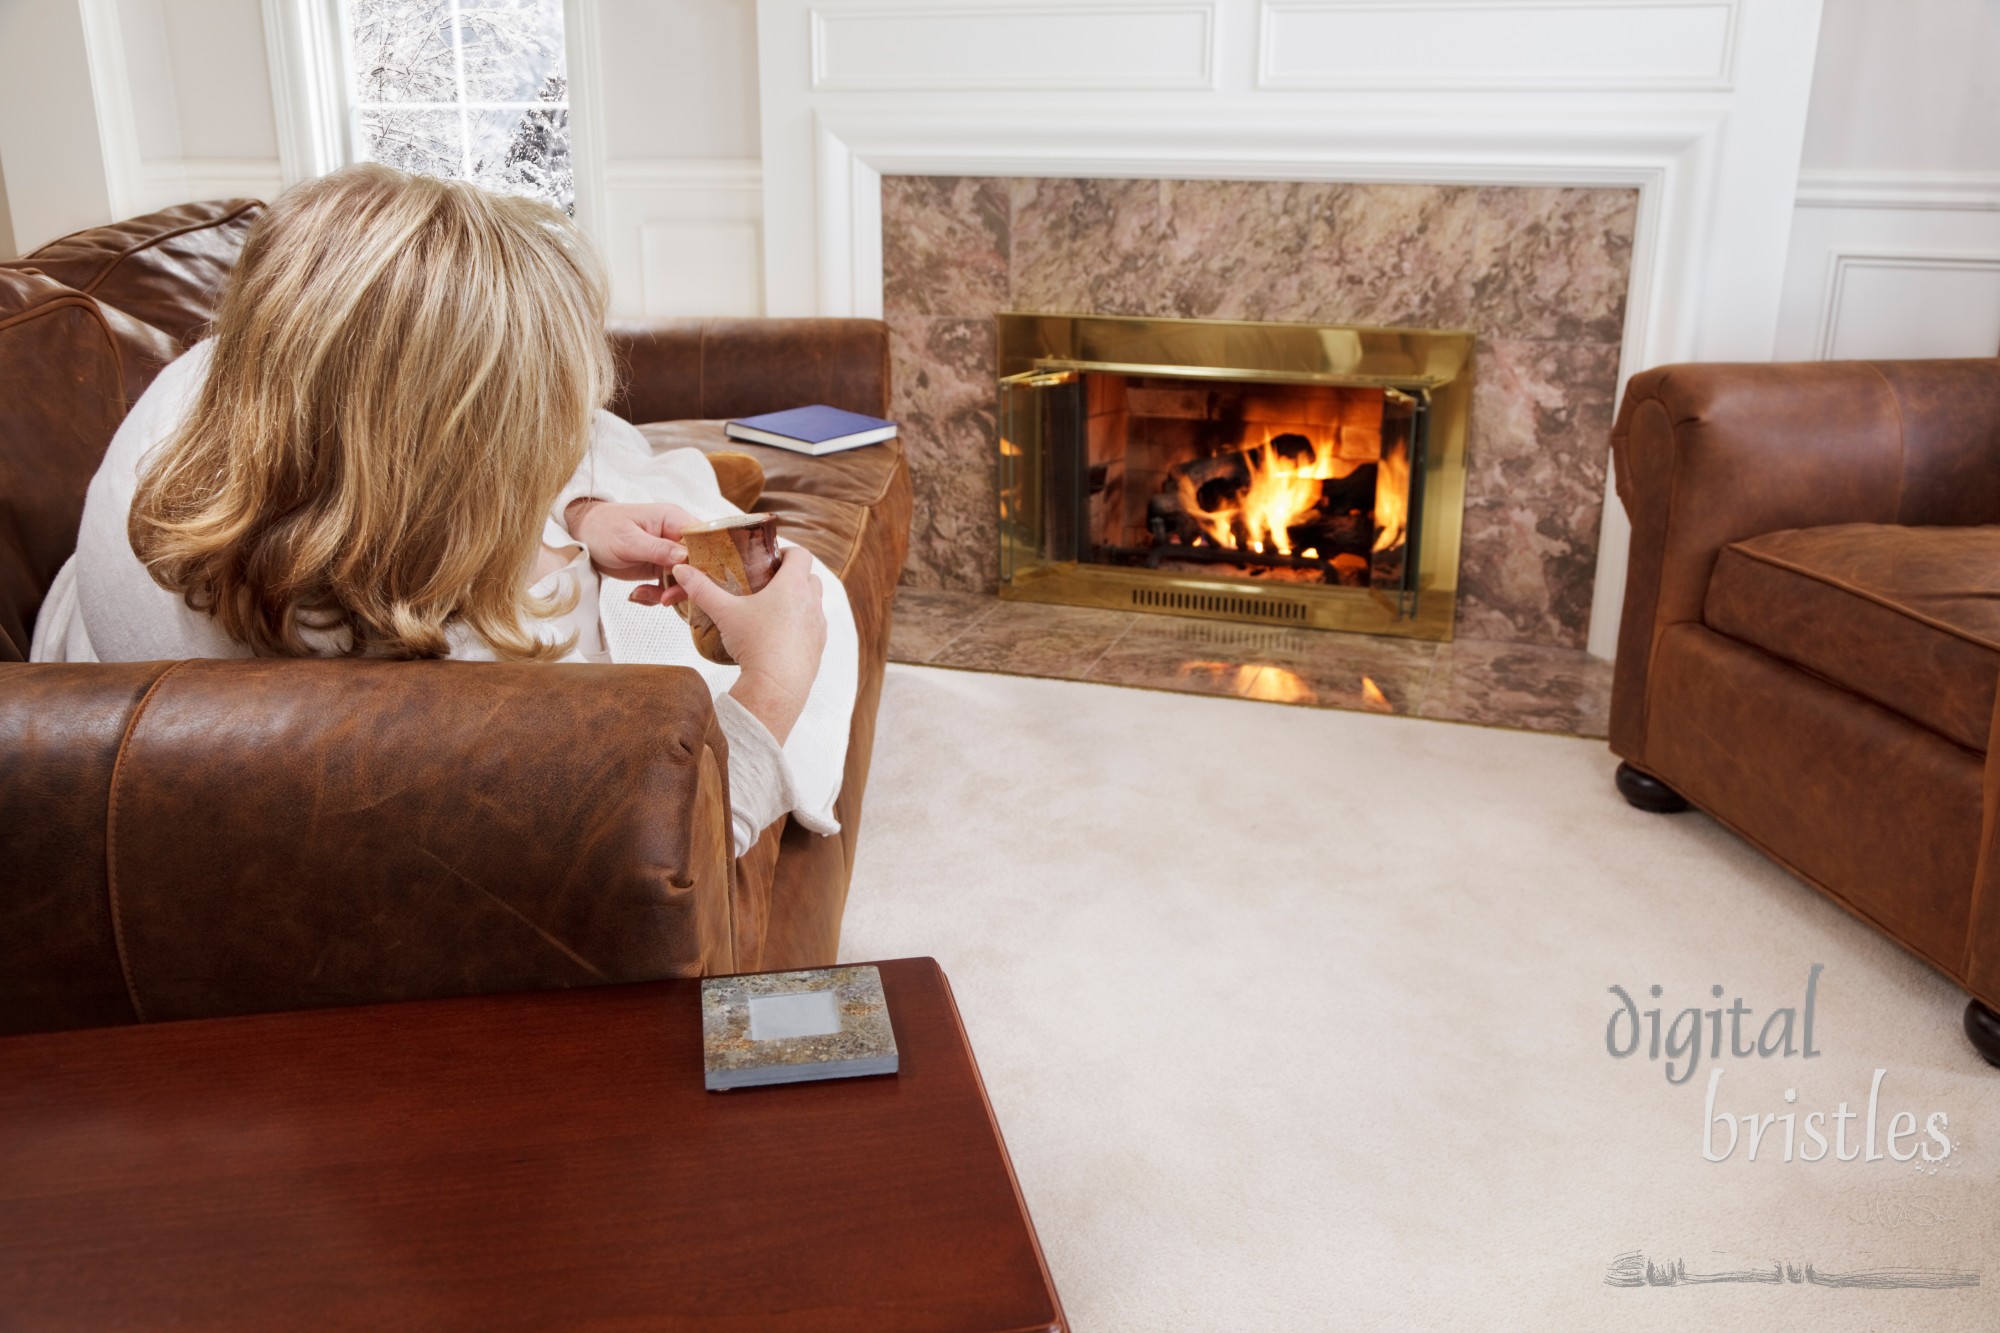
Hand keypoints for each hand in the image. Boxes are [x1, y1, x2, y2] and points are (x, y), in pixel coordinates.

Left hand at [566, 500, 693, 604]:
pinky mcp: (660, 568)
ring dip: (668, 593)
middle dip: (684, 584)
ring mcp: (669, 553)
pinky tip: (638, 594)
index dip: (704, 561)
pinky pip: (669, 586)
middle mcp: (675, 536)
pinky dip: (657, 595)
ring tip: (645, 596)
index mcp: (673, 520)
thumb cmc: (602, 528)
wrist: (583, 536)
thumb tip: (685, 556)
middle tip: (664, 598)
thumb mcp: (628, 540)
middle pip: (698, 563)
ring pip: (684, 579)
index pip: (703, 540)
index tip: (690, 580)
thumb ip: (657, 548)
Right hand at [672, 548, 826, 743]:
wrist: (775, 687)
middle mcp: (812, 602)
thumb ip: (702, 589)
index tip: (769, 559)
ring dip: (799, 600)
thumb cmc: (754, 644)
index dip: (787, 552)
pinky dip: (801, 624)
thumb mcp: (724, 612)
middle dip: (792, 575)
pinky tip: (780, 634)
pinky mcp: (818, 647)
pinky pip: (813, 627)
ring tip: (773, 609)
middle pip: (810, 576)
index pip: (801, 554)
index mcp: (793, 585)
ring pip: (813, 602)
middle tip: (768, 582)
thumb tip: (681, 570)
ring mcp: (818, 626)